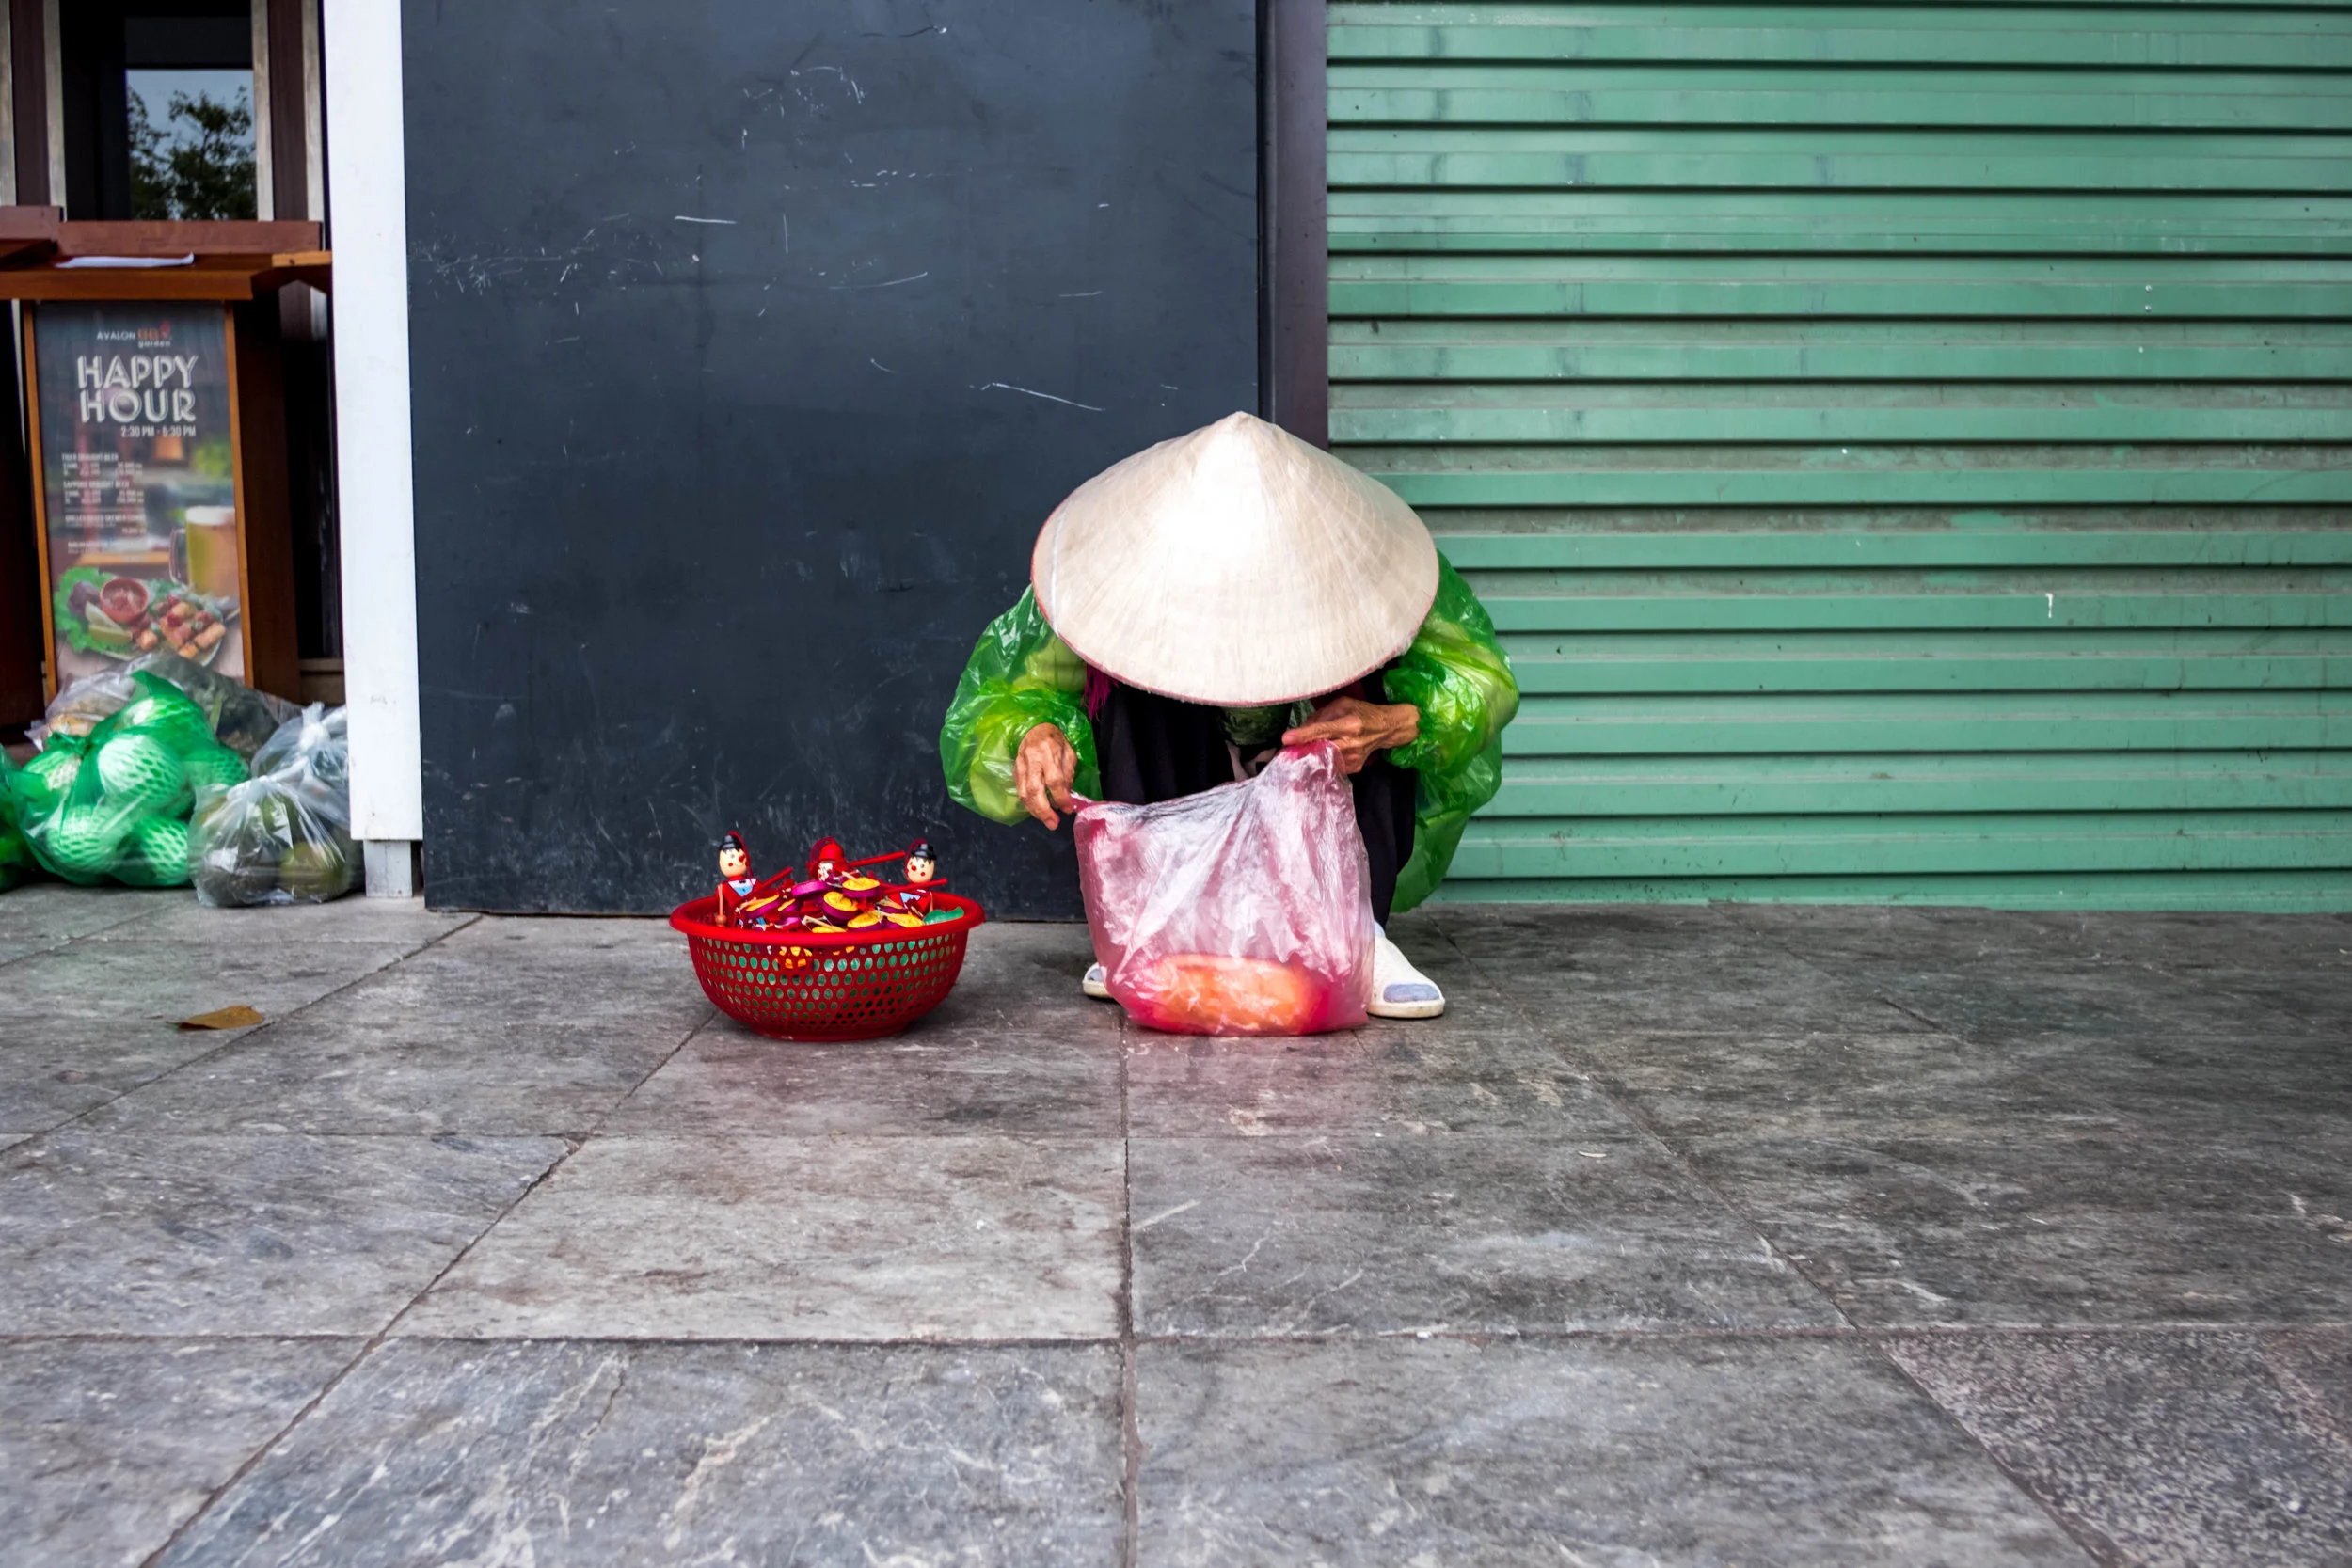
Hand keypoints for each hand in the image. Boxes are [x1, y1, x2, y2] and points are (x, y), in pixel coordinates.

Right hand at [1015, 722, 1079, 828]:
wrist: (1034, 728)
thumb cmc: (1055, 740)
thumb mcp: (1069, 753)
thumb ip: (1068, 774)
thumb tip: (1066, 796)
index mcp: (1048, 753)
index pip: (1054, 780)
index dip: (1061, 798)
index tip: (1068, 809)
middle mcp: (1032, 760)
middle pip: (1034, 790)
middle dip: (1044, 810)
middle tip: (1053, 823)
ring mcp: (1020, 766)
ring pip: (1023, 793)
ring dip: (1035, 811)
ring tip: (1046, 820)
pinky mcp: (1015, 771)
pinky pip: (1020, 791)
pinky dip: (1028, 804)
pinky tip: (1037, 811)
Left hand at [1283, 697, 1419, 774]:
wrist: (1386, 728)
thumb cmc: (1362, 712)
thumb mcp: (1343, 704)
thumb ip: (1321, 715)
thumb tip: (1302, 728)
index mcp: (1349, 724)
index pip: (1322, 730)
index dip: (1303, 735)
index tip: (1287, 738)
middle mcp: (1352, 742)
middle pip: (1321, 749)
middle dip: (1302, 750)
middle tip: (1287, 750)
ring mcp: (1354, 758)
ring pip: (1325, 760)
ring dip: (1311, 755)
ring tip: (1304, 751)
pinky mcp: (1354, 767)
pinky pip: (1332, 766)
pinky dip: (1323, 760)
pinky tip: (1323, 754)